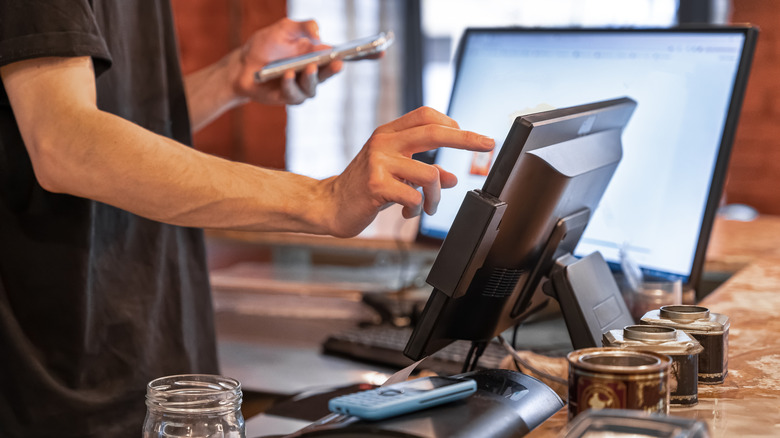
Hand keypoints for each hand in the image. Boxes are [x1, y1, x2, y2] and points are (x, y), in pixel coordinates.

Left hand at [233, 18, 342, 104]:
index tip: (344, 54)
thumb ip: (304, 26)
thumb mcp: (285, 28)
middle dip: (332, 69)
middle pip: (327, 74)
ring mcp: (301, 87)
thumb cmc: (267, 45)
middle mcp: (312, 73)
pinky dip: (290, 84)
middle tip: (336, 63)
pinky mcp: (289, 98)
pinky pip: (294, 95)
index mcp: (315, 55)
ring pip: (311, 87)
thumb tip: (319, 35)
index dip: (340, 57)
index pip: (332, 57)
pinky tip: (287, 75)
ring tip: (308, 67)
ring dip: (310, 78)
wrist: (243, 64)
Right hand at [322, 107, 494, 237]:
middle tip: (488, 144)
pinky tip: (408, 213)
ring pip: (429, 174)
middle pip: (433, 132)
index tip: (473, 135)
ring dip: (436, 196)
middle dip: (466, 139)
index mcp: (389, 134)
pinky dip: (418, 209)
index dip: (452, 123)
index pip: (426, 116)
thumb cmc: (364, 189)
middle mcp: (384, 142)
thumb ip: (422, 173)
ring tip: (428, 207)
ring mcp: (378, 162)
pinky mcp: (375, 184)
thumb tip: (453, 178)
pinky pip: (414, 196)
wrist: (330, 205)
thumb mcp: (396, 175)